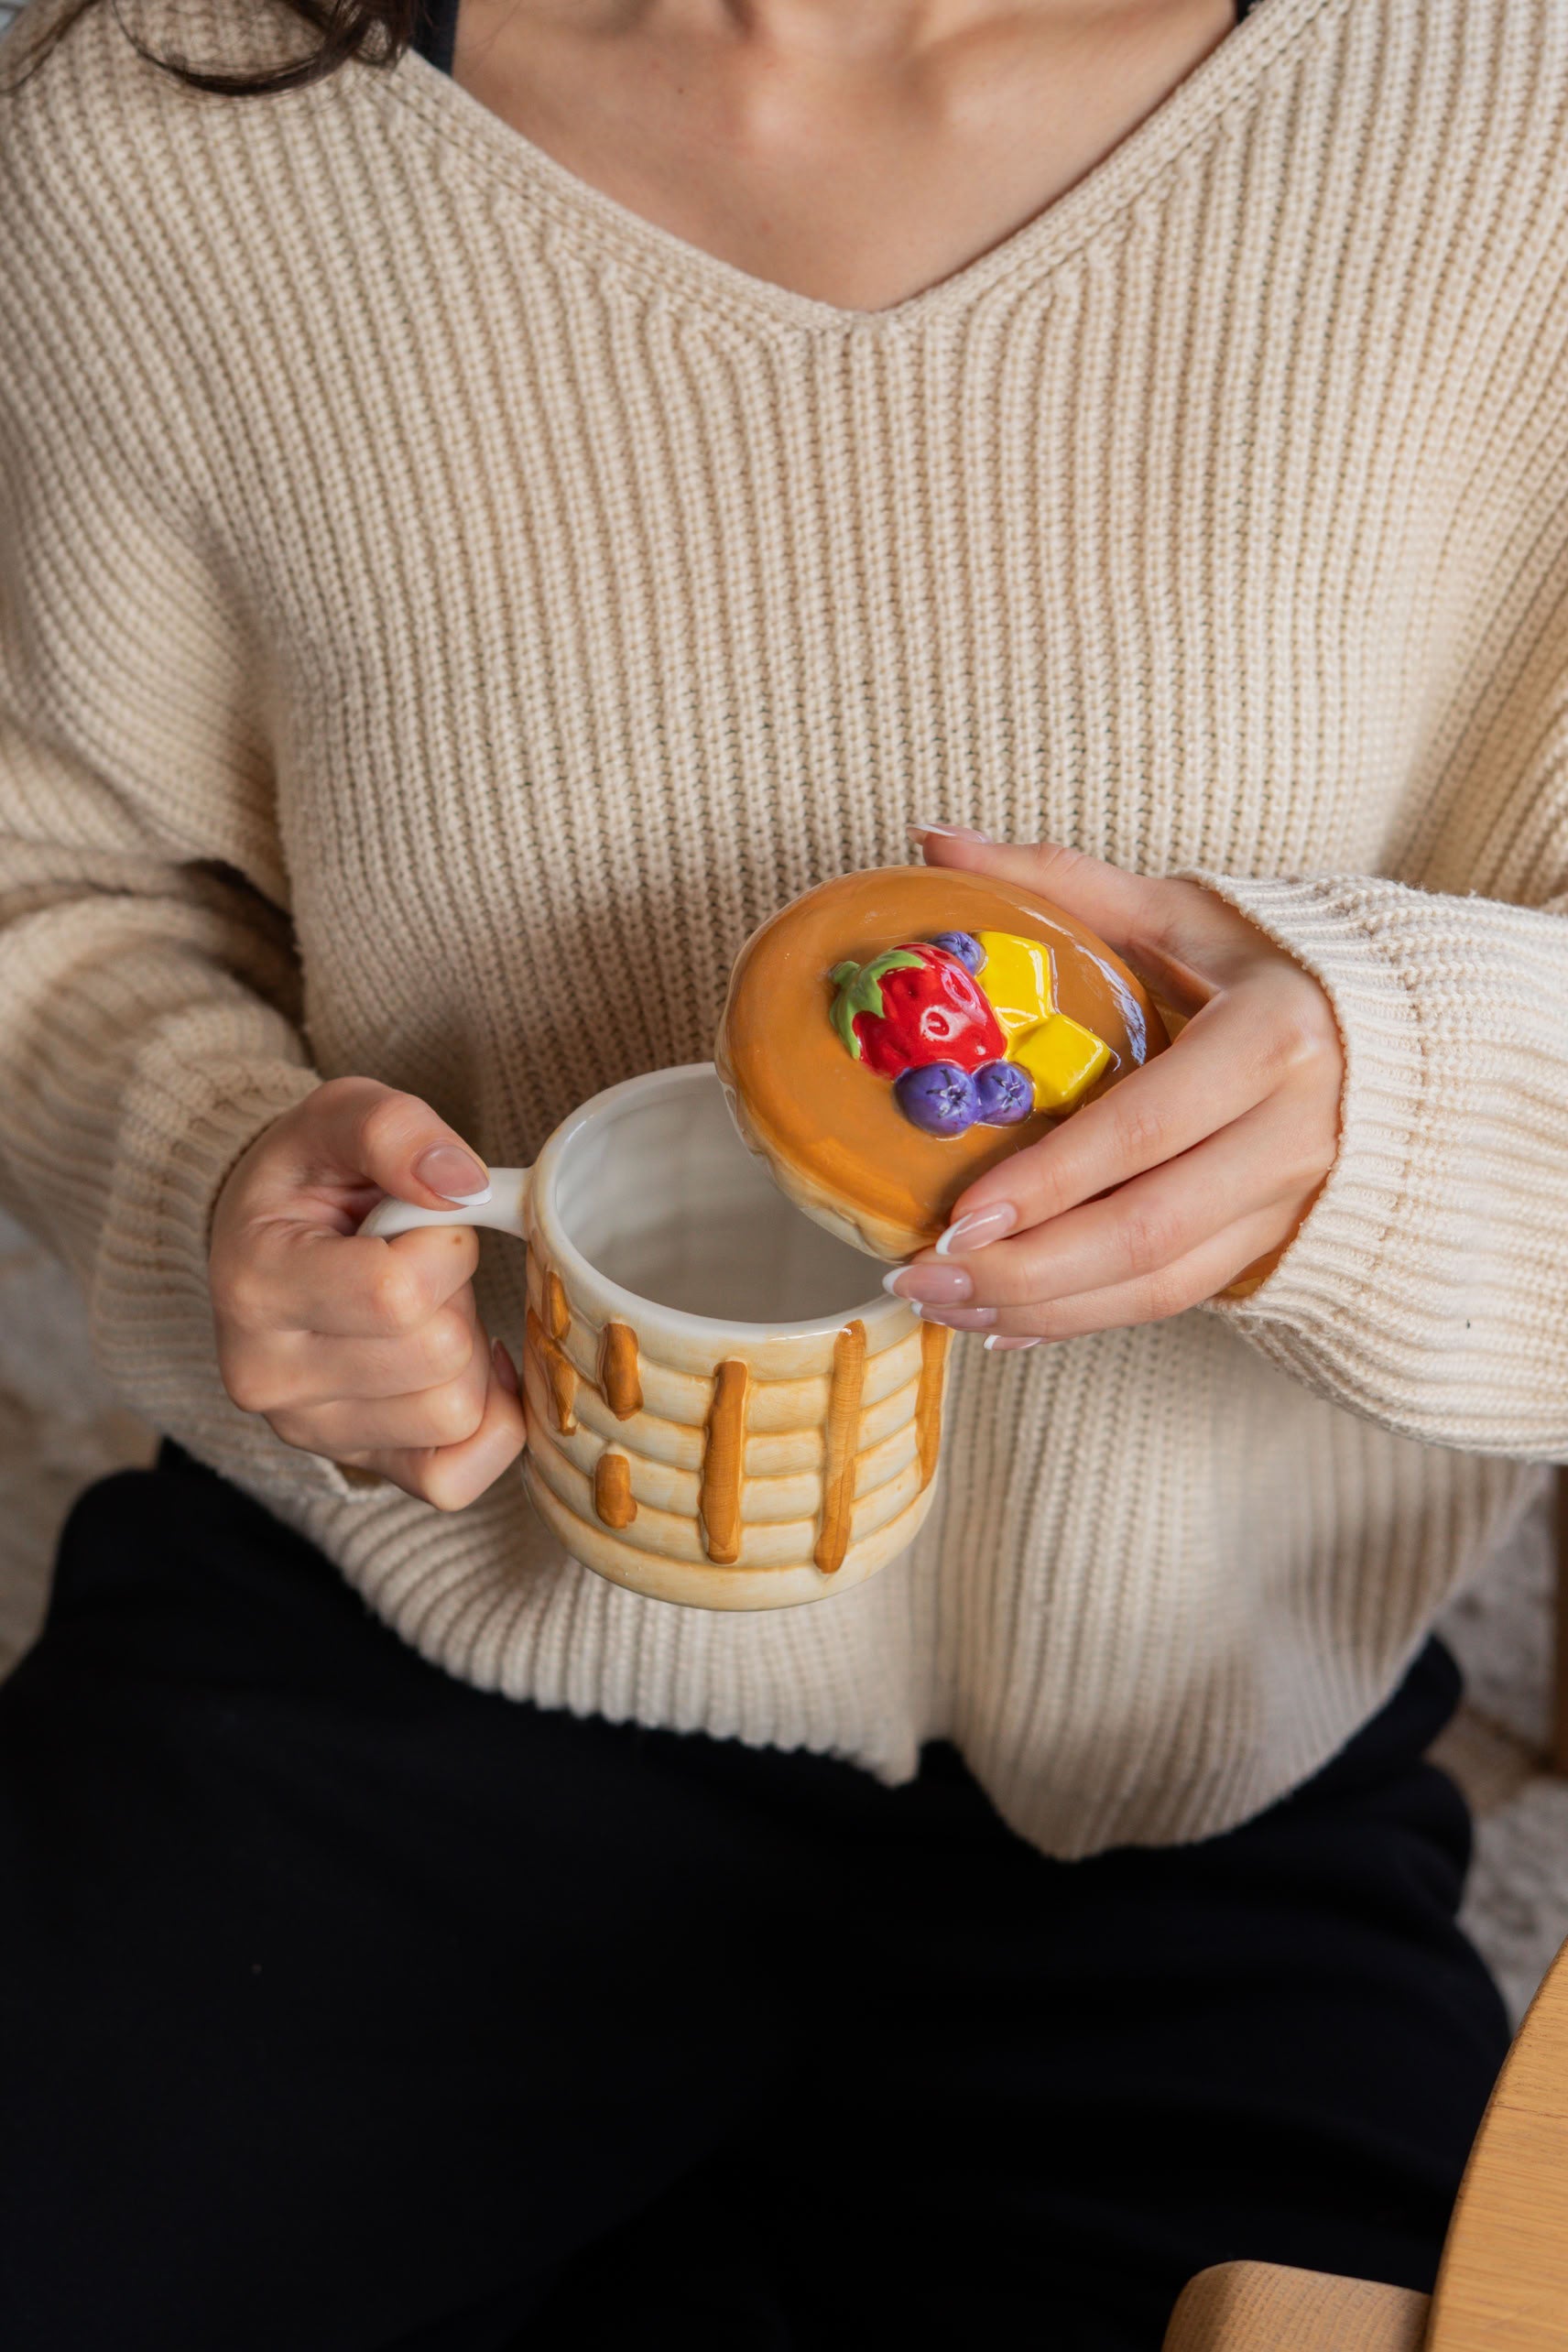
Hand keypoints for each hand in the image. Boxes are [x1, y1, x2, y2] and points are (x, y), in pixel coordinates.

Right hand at [210, 1077, 526, 1505]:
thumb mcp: (340, 1115)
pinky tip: (459, 1369)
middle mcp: (267, 1376)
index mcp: (255, 1284)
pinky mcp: (356, 1466)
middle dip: (456, 1297)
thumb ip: (395, 1131)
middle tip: (419, 1268)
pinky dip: (487, 1421)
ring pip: (455, 1413)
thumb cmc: (312, 1176)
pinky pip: (457, 1479)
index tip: (419, 1223)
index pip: (397, 1293)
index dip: (444, 1246)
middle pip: (438, 1357)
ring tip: (424, 1313)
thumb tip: (463, 1184)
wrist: (268, 1237)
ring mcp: (310, 1432)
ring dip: (468, 1354)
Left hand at [887, 829, 1344, 1346]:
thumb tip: (934, 840)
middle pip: (1148, 1232)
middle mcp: (1295, 1133)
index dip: (1052, 1181)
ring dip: (1042, 1311)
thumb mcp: (1175, 911)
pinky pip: (1173, 1303)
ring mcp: (1291, 1201)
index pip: (1147, 1128)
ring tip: (943, 1306)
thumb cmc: (1262, 964)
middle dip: (1024, 1270)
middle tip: (922, 1277)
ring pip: (1159, 1286)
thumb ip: (1058, 880)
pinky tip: (1003, 1325)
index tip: (958, 1216)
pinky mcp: (1274, 1245)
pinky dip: (1081, 1320)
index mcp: (1272, 1039)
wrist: (1382, 1032)